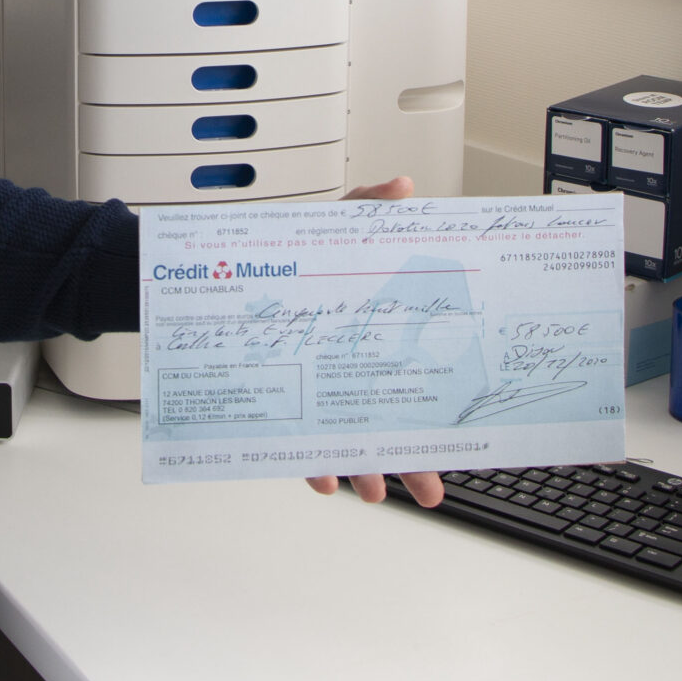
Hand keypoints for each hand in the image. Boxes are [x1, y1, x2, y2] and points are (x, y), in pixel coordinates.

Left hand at [305, 177, 444, 509]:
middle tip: (432, 491)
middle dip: (412, 463)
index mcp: (373, 337)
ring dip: (362, 469)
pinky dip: (309, 462)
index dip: (437, 412)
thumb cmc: (288, 254)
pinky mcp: (278, 402)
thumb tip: (400, 188)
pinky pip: (297, 442)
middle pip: (388, 425)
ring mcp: (314, 391)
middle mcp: (348, 371)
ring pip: (346, 441)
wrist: (221, 269)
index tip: (460, 440)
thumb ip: (368, 206)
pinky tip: (321, 478)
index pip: (413, 381)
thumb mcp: (334, 227)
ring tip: (373, 492)